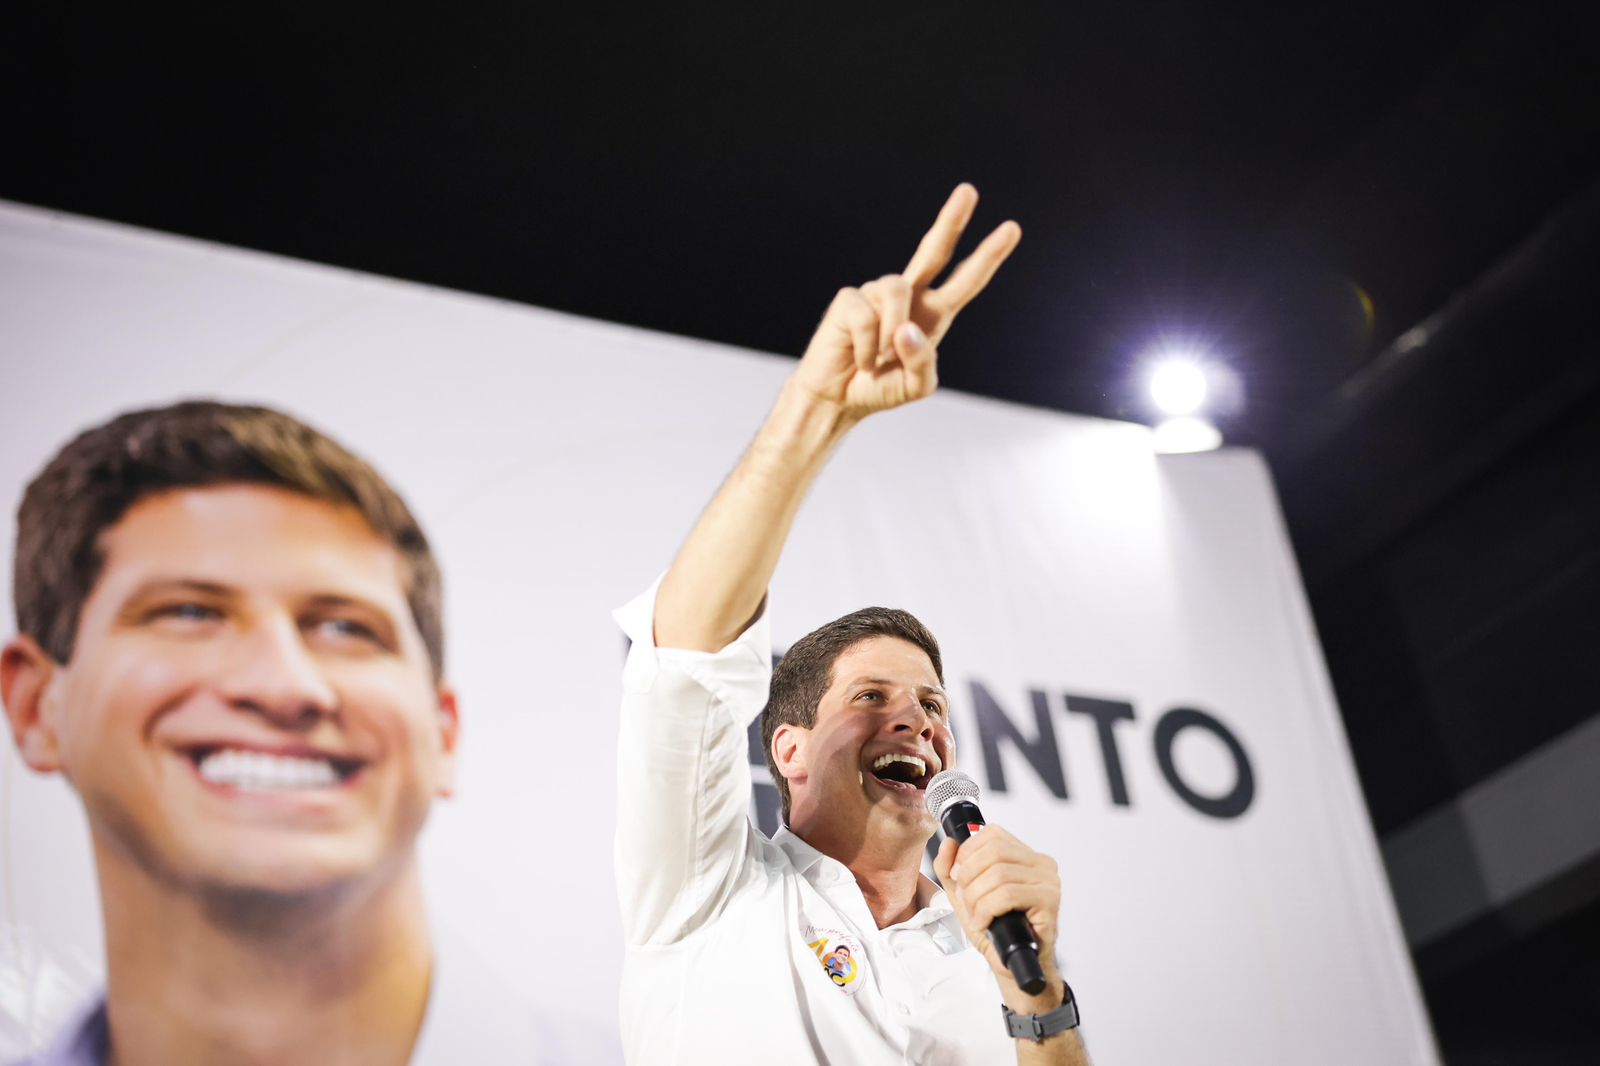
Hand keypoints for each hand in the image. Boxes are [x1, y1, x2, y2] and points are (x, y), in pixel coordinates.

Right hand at [791, 183, 1020, 417]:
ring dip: (889, 337)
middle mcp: (908, 297)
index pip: (965, 280)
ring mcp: (876, 294)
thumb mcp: (916, 386)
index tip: (1011, 228)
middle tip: (969, 191)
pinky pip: (866, 315)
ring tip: (877, 361)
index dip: (988, 256)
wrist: (837, 399)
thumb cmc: (878, 389)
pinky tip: (857, 356)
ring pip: (898, 292)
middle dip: (951, 220)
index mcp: (932, 315)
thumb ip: (923, 362)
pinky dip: (865, 345)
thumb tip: (907, 328)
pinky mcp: (849, 299)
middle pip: (934, 250)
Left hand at [935, 825, 1064, 1012]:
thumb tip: (948, 843)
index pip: (992, 834)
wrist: (1013, 967)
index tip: (959, 876)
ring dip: (977, 898)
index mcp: (1024, 855)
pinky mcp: (1050, 902)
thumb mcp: (964, 896)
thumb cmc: (995, 931)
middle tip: (967, 900)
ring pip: (999, 874)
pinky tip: (985, 923)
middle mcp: (1042, 864)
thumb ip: (950, 869)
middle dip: (970, 877)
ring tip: (977, 915)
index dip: (968, 852)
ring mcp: (1049, 882)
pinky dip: (987, 910)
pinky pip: (1008, 895)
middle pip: (994, 851)